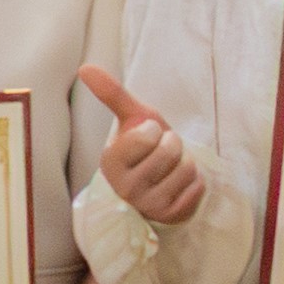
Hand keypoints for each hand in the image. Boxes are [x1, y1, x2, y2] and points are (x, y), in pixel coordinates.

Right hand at [81, 64, 212, 228]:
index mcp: (110, 162)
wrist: (157, 185)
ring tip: (170, 169)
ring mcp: (148, 205)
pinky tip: (179, 186)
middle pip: (171, 150)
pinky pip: (198, 187)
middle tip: (161, 154)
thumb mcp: (131, 120)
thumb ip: (112, 95)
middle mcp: (125, 187)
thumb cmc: (143, 149)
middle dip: (173, 145)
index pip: (147, 135)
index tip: (146, 138)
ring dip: (185, 163)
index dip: (154, 131)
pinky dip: (195, 182)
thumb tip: (84, 67)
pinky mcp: (171, 216)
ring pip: (187, 169)